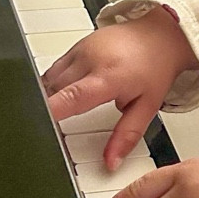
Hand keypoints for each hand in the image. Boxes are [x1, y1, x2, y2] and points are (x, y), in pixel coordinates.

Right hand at [42, 9, 198, 166]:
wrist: (159, 35)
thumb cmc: (155, 68)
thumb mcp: (147, 108)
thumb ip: (127, 136)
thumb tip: (111, 162)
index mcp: (109, 78)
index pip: (73, 96)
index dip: (52, 110)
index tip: (39, 123)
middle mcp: (90, 61)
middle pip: (55, 91)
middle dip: (50, 112)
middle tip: (54, 131)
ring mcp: (80, 51)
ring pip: (50, 80)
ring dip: (49, 98)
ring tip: (60, 112)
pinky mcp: (74, 47)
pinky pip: (54, 70)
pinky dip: (52, 85)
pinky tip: (64, 94)